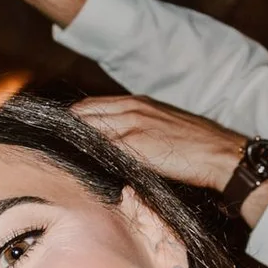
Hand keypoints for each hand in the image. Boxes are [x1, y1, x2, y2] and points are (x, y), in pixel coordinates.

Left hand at [69, 96, 247, 191]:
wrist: (221, 154)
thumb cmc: (198, 146)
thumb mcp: (165, 127)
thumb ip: (139, 130)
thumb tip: (115, 145)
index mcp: (139, 103)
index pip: (93, 106)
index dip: (75, 119)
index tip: (60, 132)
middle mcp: (133, 109)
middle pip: (84, 113)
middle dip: (66, 128)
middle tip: (46, 142)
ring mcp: (133, 126)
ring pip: (89, 127)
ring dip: (71, 140)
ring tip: (52, 152)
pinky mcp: (136, 145)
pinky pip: (101, 147)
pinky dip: (86, 153)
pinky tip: (74, 164)